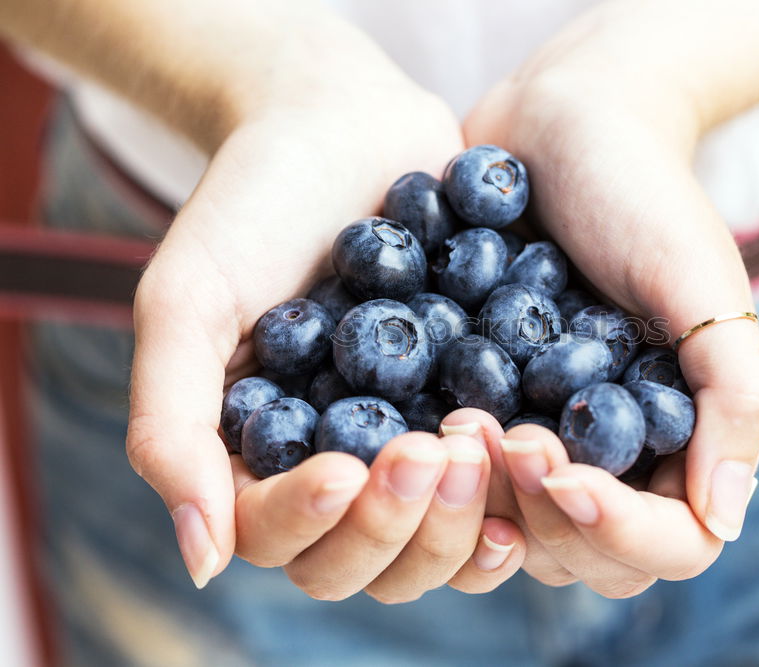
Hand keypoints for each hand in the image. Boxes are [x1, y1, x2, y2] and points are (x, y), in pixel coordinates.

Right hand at [126, 37, 524, 599]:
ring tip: (484, 440)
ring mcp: (409, 446)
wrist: (346, 122)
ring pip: (438, 546)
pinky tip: (540, 455)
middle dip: (399, 524)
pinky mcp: (473, 413)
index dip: (313, 521)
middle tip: (432, 450)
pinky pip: (501, 486)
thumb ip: (171, 427)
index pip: (277, 538)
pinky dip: (520, 487)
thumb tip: (200, 563)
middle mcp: (336, 468)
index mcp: (259, 458)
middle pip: (365, 563)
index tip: (349, 467)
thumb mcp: (189, 301)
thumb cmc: (251, 203)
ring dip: (464, 516)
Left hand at [460, 13, 758, 595]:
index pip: (670, 543)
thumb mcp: (705, 282)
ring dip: (479, 499)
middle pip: (582, 554)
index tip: (558, 468)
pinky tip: (413, 421)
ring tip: (454, 420)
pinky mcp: (483, 408)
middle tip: (495, 431)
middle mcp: (612, 454)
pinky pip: (457, 478)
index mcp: (681, 437)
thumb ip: (736, 395)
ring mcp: (542, 436)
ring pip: (510, 532)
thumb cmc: (644, 193)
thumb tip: (727, 517)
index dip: (615, 530)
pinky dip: (437, 470)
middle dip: (536, 511)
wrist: (560, 125)